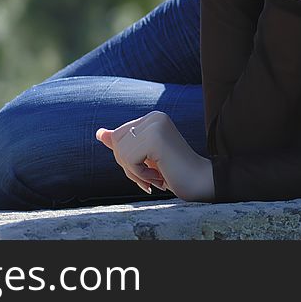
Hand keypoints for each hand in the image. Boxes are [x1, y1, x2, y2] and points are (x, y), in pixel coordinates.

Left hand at [95, 111, 213, 201]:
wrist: (201, 184)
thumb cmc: (174, 173)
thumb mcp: (144, 158)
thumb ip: (123, 145)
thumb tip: (99, 133)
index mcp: (152, 118)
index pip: (118, 136)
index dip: (127, 160)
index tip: (149, 169)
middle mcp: (154, 116)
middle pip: (117, 142)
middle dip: (129, 165)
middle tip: (152, 175)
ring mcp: (156, 125)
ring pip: (121, 152)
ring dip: (136, 172)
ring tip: (157, 176)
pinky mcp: (156, 137)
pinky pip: (129, 159)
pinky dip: (140, 174)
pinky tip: (159, 176)